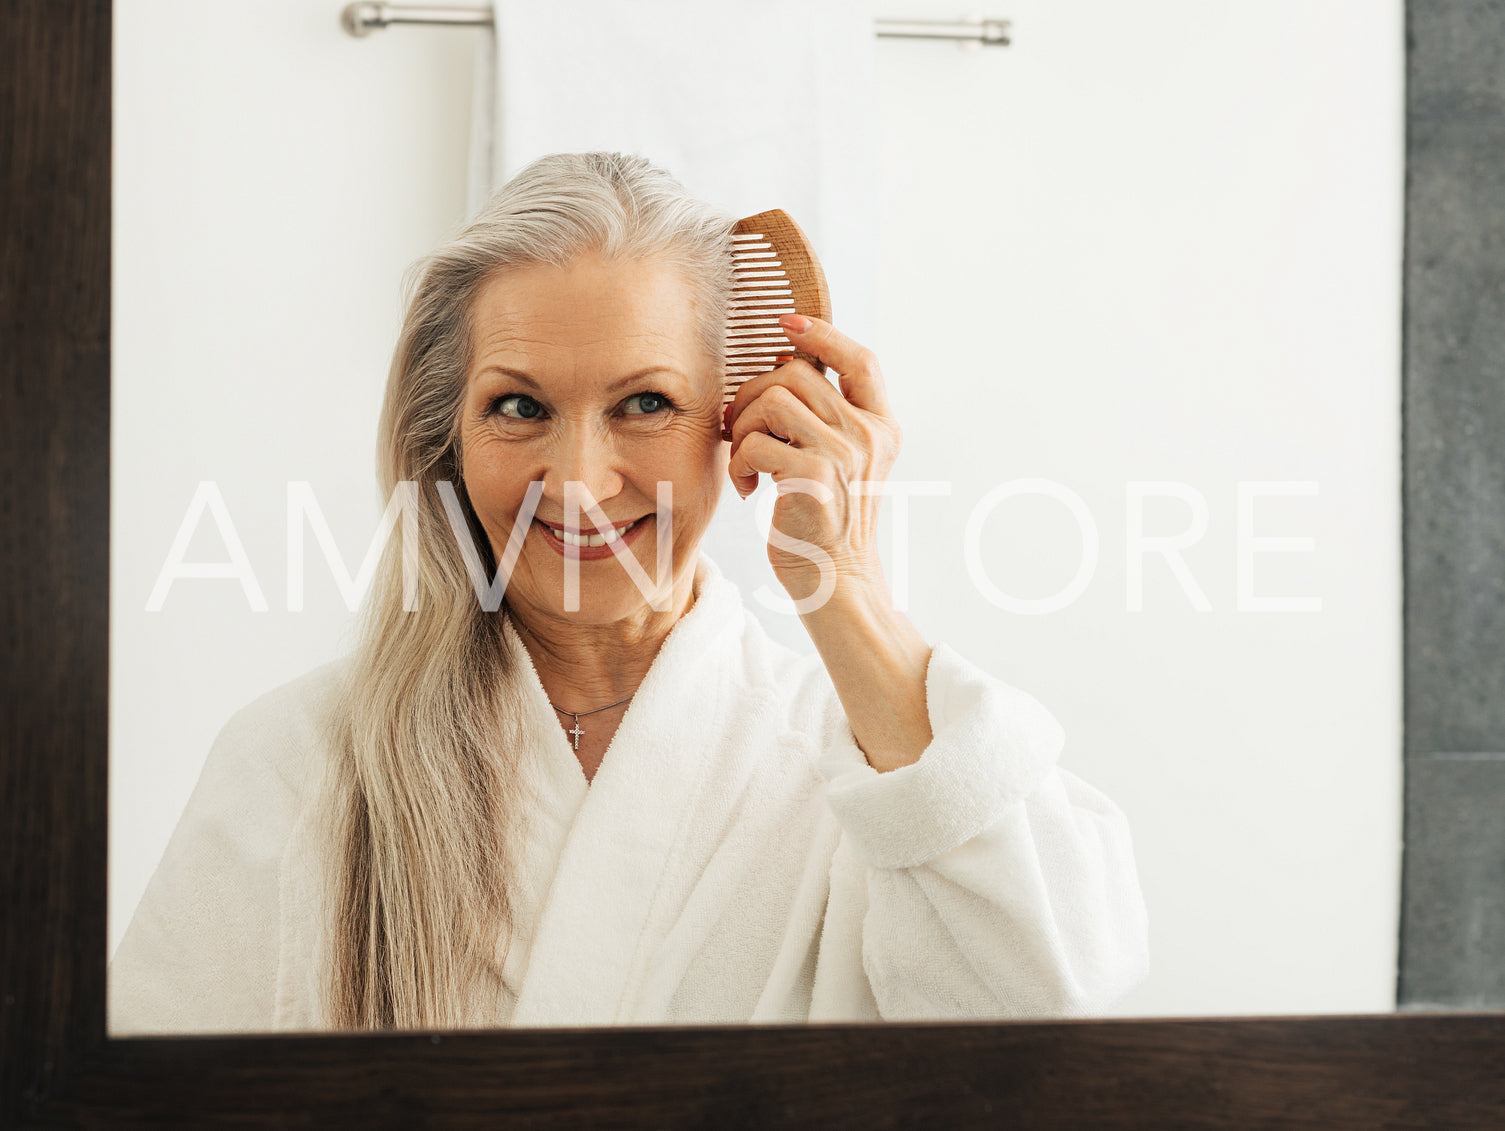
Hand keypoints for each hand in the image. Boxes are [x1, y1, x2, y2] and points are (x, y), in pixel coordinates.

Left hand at [724, 313, 901, 606]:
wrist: (834, 580)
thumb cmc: (825, 521)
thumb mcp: (841, 461)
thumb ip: (827, 417)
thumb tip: (783, 361)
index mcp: (881, 426)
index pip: (860, 359)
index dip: (822, 333)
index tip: (787, 323)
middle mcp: (869, 435)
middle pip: (796, 373)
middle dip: (753, 394)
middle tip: (742, 428)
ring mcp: (844, 455)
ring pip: (772, 400)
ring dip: (743, 428)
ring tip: (748, 461)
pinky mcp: (813, 478)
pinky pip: (755, 442)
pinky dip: (740, 463)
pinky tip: (750, 489)